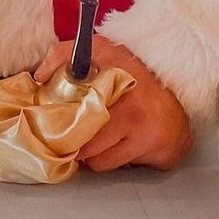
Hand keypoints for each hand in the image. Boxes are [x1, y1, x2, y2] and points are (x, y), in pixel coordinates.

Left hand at [33, 35, 192, 171]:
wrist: (180, 92)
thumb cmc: (135, 73)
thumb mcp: (101, 49)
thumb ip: (64, 54)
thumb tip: (38, 76)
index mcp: (116, 86)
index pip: (77, 113)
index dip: (60, 121)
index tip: (52, 124)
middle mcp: (134, 114)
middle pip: (85, 146)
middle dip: (76, 142)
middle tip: (74, 134)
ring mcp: (149, 137)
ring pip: (100, 162)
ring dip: (95, 155)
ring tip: (100, 138)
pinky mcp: (162, 156)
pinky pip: (123, 169)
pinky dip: (117, 160)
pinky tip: (122, 145)